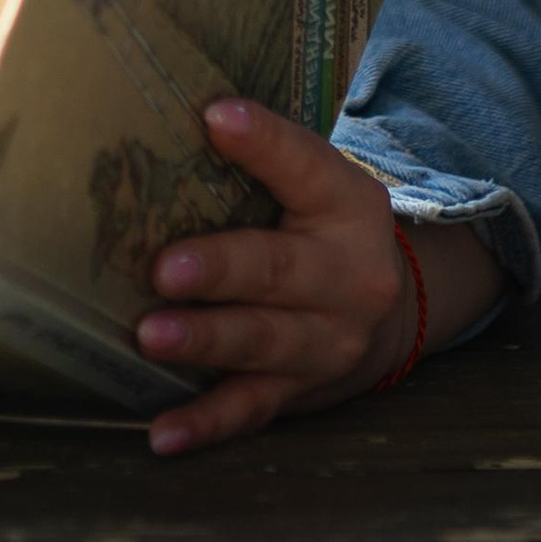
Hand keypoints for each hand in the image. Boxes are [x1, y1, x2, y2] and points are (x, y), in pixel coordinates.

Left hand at [137, 96, 493, 457]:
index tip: (215, 116)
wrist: (389, 309)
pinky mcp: (302, 392)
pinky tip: (163, 432)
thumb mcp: (315, 182)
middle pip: (280, 270)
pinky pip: (252, 409)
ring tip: (151, 337)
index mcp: (348, 204)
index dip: (263, 141)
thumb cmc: (319, 227)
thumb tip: (173, 109)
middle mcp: (348, 276)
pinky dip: (208, 424)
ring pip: (264, 342)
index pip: (305, 165)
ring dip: (206, 342)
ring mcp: (327, 342)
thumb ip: (262, 156)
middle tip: (165, 269)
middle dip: (222, 271)